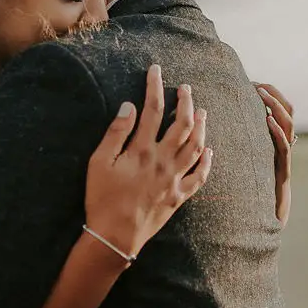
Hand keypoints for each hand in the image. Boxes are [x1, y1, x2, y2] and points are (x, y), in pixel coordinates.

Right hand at [84, 64, 212, 260]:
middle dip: (186, 102)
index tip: (156, 71)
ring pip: (196, 146)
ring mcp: (174, 179)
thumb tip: (129, 107)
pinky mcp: (179, 196)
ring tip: (202, 112)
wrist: (115, 236)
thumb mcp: (99, 162)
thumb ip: (115, 133)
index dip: (155, 87)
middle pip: (182, 124)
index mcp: (142, 150)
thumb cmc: (102, 198)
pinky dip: (207, 161)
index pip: (152, 109)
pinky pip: (200, 176)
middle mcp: (163, 161)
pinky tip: (209, 150)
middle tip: (186, 88)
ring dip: (201, 126)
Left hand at [254, 83, 293, 226]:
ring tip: (262, 95)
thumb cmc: (252, 190)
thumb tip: (217, 127)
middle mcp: (284, 146)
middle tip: (258, 85)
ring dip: (276, 107)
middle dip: (275, 95)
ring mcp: (285, 157)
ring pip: (289, 125)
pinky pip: (284, 148)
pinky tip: (268, 120)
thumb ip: (240, 143)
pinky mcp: (283, 171)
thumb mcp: (245, 160)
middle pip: (289, 112)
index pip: (281, 109)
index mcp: (275, 141)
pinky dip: (278, 132)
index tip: (253, 83)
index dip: (271, 94)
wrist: (266, 218)